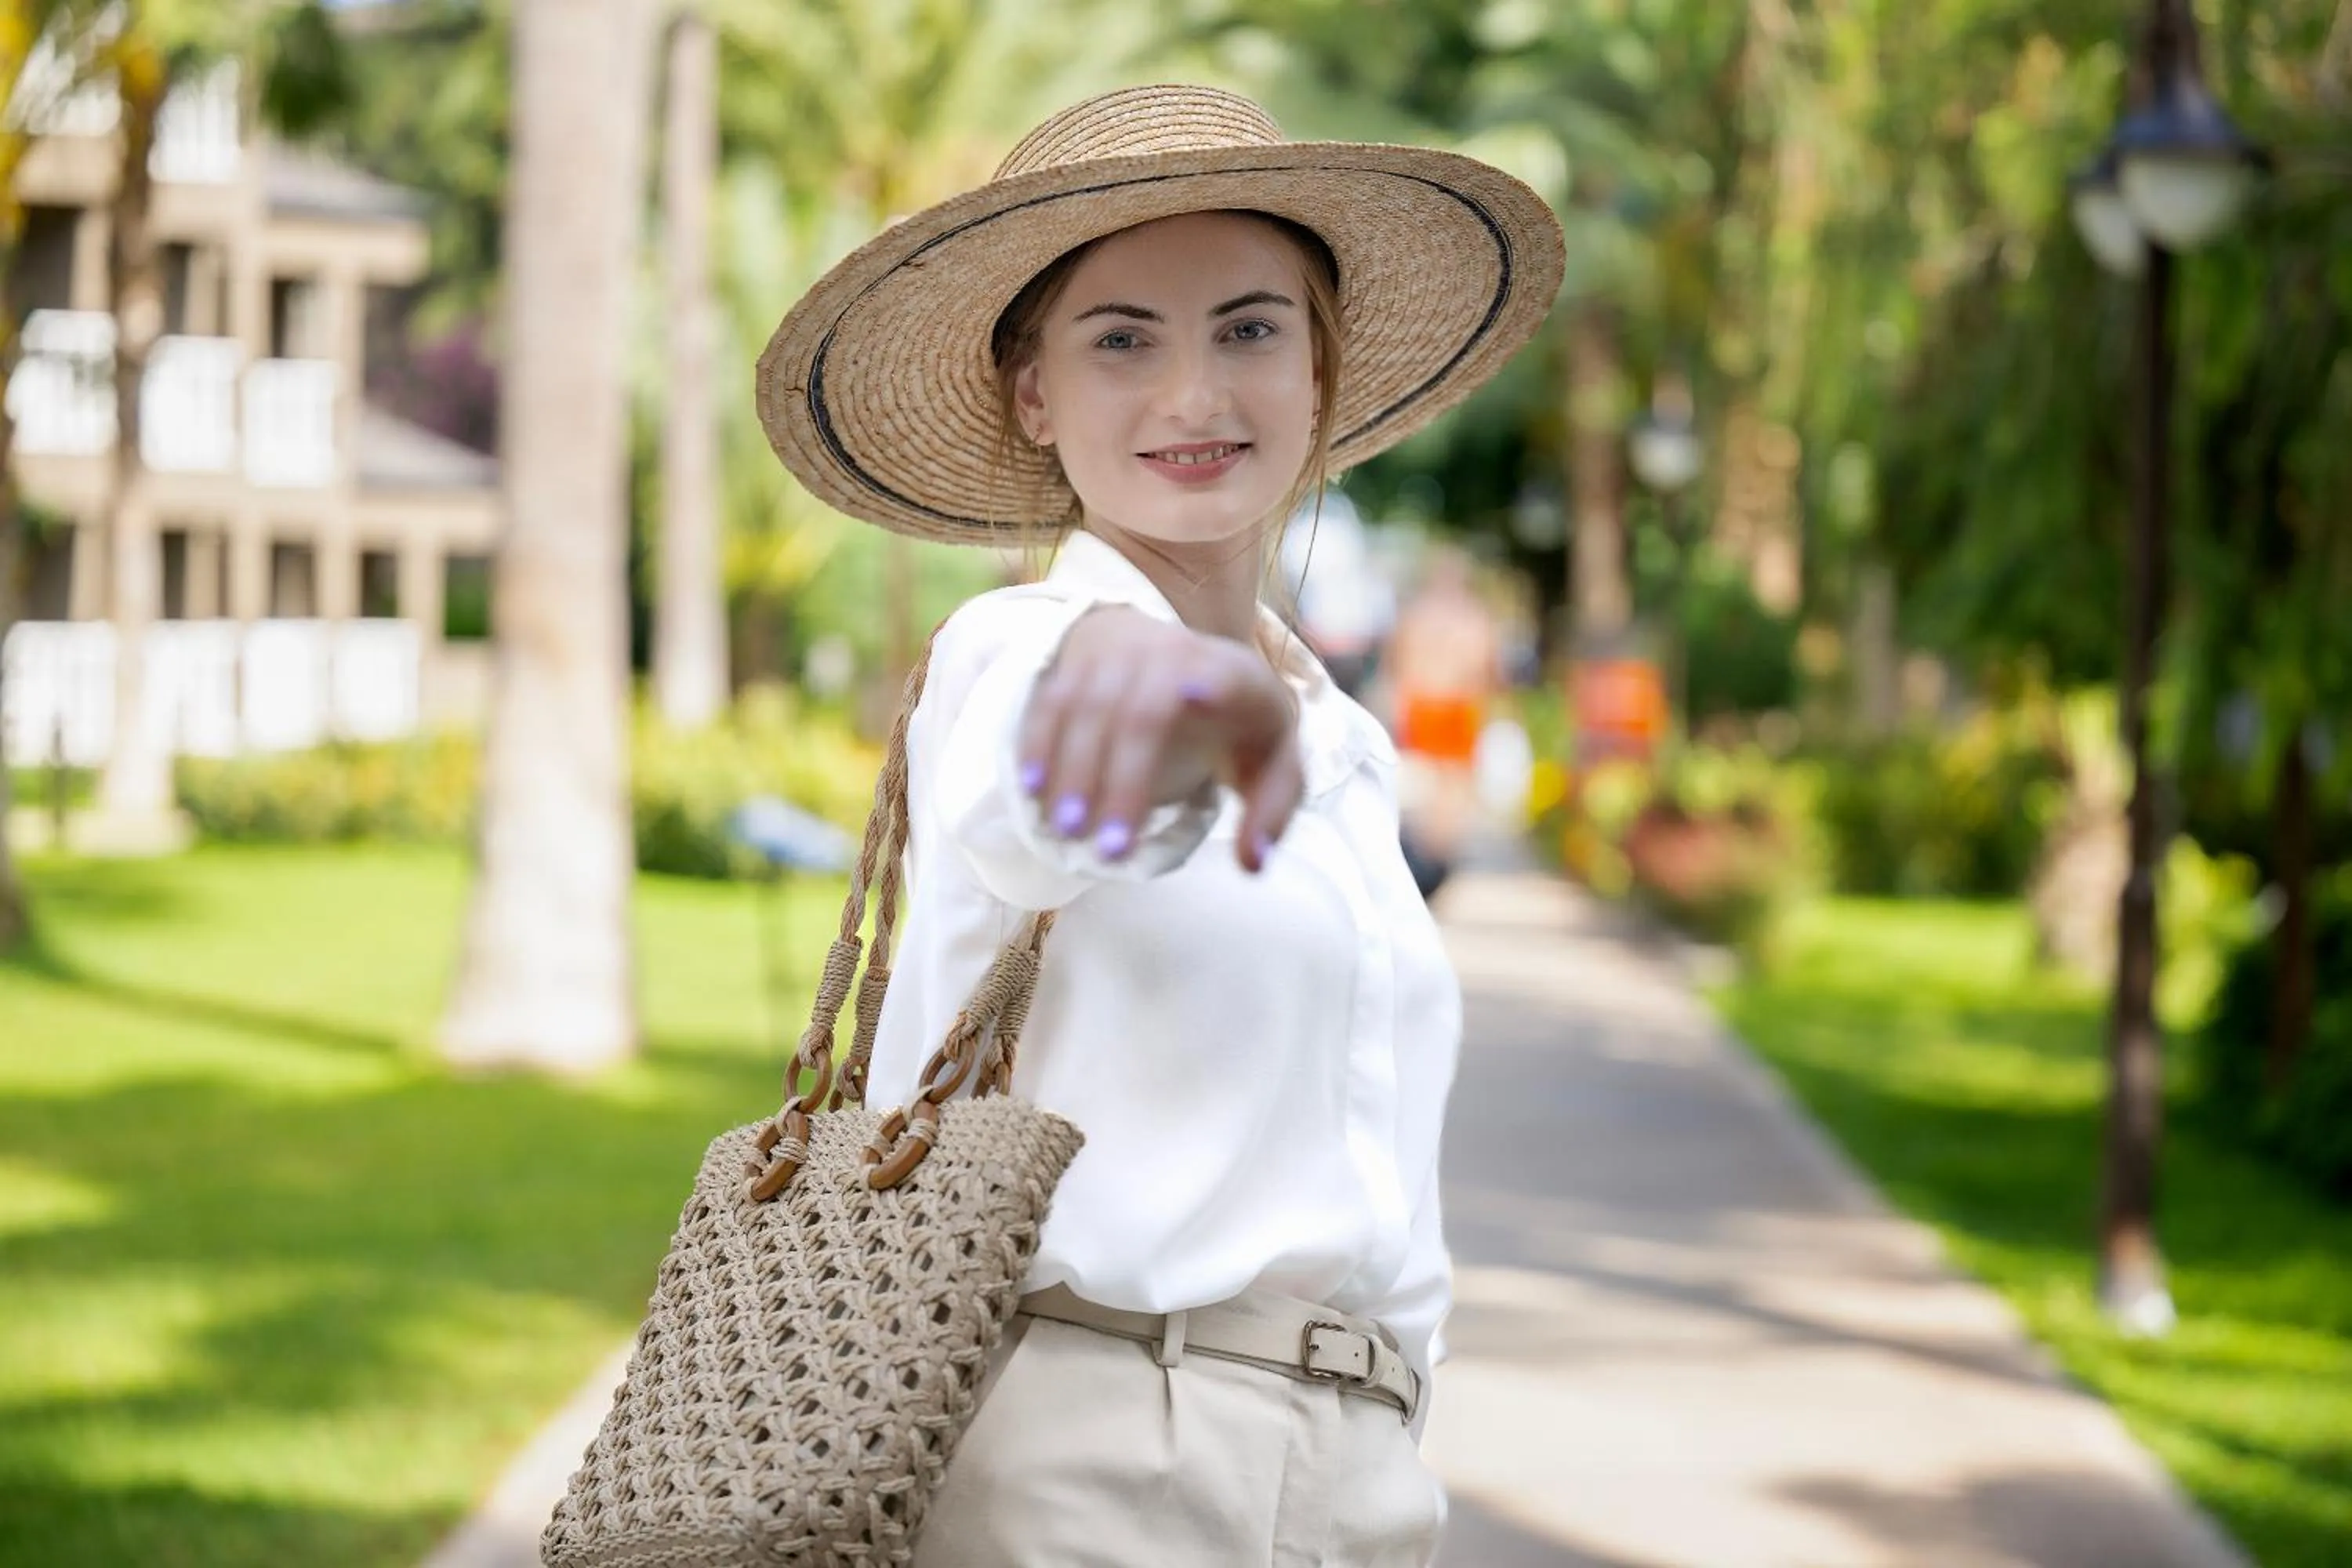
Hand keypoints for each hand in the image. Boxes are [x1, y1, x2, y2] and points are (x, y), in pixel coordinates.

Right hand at [1017, 606, 1303, 872]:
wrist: (1181, 659)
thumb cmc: (1236, 724)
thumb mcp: (1274, 761)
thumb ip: (1273, 811)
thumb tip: (1253, 863)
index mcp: (1235, 676)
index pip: (1223, 676)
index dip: (1210, 683)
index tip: (1195, 695)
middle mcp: (1173, 654)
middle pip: (1142, 711)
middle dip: (1124, 781)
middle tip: (1111, 850)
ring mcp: (1120, 654)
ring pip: (1089, 705)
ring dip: (1073, 769)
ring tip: (1065, 830)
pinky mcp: (1079, 662)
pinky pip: (1051, 700)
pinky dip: (1039, 742)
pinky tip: (1032, 788)